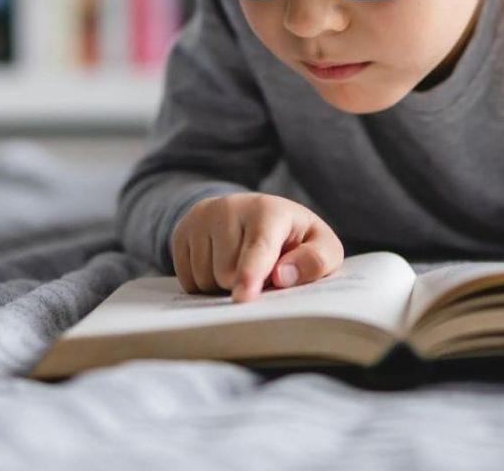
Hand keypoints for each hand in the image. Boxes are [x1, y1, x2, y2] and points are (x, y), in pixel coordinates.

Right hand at [170, 192, 344, 302]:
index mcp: (269, 210)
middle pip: (227, 274)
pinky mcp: (181, 230)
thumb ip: (315, 261)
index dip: (250, 275)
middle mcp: (229, 207)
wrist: (256, 215)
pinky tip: (220, 264)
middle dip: (244, 284)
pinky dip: (204, 283)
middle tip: (261, 269)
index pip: (258, 248)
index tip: (243, 297)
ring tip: (240, 264)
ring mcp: (201, 217)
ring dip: (223, 286)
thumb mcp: (322, 247)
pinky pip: (186, 280)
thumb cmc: (295, 239)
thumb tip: (283, 276)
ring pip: (204, 279)